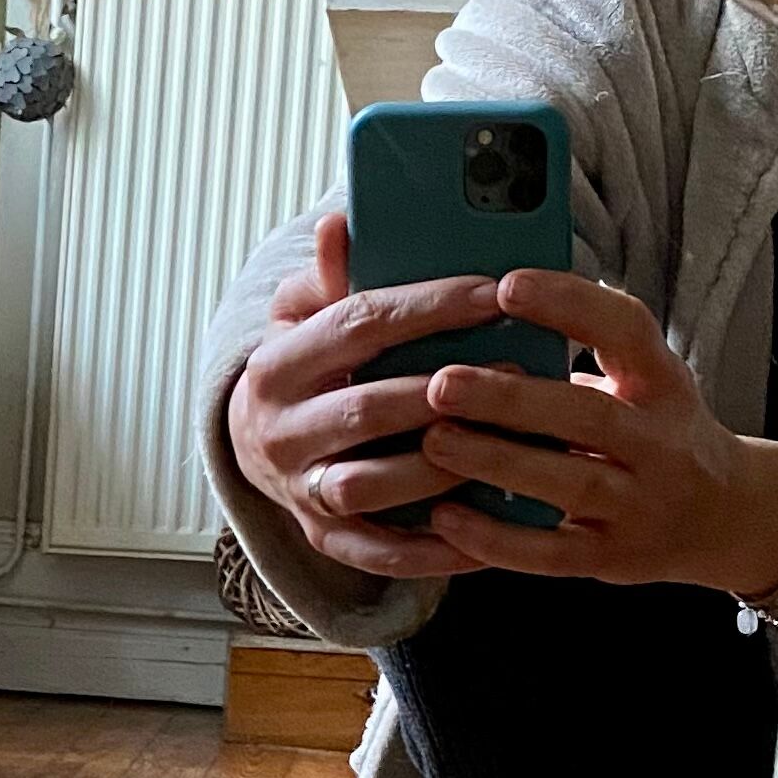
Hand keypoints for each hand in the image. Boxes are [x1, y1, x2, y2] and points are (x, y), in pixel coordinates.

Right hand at [227, 207, 499, 578]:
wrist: (256, 445)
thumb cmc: (307, 366)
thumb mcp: (304, 314)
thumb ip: (331, 276)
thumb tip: (339, 224)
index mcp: (274, 366)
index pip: (356, 326)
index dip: (429, 308)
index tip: (493, 293)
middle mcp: (277, 433)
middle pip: (366, 409)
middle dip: (447, 391)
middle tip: (520, 372)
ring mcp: (299, 490)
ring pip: (371, 485)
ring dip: (443, 467)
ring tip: (507, 445)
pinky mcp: (324, 539)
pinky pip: (380, 553)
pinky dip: (433, 549)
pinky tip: (489, 529)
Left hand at [415, 270, 777, 595]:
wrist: (726, 517)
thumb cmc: (659, 433)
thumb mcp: (645, 381)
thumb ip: (587, 351)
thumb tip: (486, 311)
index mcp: (662, 382)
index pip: (627, 330)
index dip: (570, 305)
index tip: (507, 286)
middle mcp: (660, 442)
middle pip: (588, 415)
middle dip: (512, 400)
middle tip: (443, 383)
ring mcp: (641, 504)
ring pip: (570, 483)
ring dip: (497, 462)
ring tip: (433, 441)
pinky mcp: (614, 557)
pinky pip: (552, 553)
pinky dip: (497, 539)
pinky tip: (446, 517)